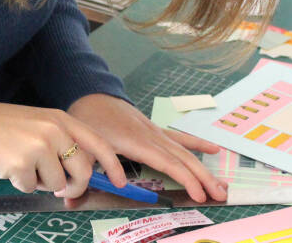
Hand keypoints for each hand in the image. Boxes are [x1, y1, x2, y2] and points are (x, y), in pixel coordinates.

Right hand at [0, 100, 126, 197]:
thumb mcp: (38, 125)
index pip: (98, 143)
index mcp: (61, 119)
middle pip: (83, 171)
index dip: (112, 165)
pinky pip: (31, 188)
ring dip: (40, 183)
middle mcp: (54, 130)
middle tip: (59, 187)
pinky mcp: (22, 164)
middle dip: (74, 186)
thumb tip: (79, 177)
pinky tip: (8, 167)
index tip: (121, 182)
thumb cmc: (3, 128)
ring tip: (23, 165)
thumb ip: (61, 144)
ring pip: (57, 184)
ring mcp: (39, 146)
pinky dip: (20, 184)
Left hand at [67, 94, 227, 202]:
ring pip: (185, 150)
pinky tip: (214, 150)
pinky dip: (197, 144)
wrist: (90, 92)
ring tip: (222, 185)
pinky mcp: (154, 129)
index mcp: (134, 140)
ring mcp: (154, 131)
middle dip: (203, 178)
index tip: (199, 195)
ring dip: (204, 168)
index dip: (185, 178)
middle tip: (221, 196)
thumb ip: (81, 172)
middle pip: (182, 158)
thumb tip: (69, 199)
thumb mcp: (80, 144)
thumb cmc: (86, 118)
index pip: (166, 162)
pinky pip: (179, 138)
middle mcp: (150, 135)